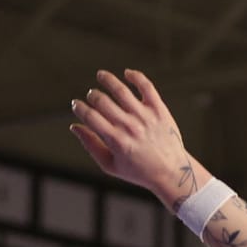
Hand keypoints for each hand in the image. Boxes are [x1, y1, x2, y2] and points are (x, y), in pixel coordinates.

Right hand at [70, 69, 200, 203]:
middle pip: (102, 101)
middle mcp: (130, 126)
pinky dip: (135, 76)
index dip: (79, 107)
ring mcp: (145, 116)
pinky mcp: (159, 110)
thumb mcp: (111, 165)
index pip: (90, 116)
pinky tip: (126, 74)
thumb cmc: (139, 171)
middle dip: (92, 95)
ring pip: (120, 89)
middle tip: (92, 96)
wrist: (172, 172)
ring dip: (107, 79)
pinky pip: (146, 86)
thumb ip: (91, 145)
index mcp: (116, 141)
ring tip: (101, 75)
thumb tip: (74, 126)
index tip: (76, 104)